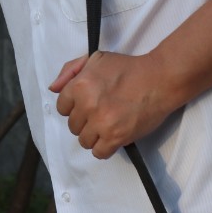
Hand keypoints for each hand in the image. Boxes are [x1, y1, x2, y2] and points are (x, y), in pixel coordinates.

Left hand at [49, 51, 173, 159]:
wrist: (158, 80)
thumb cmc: (127, 68)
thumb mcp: (95, 59)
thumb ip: (70, 71)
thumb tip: (53, 89)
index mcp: (79, 85)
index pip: (62, 107)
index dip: (74, 107)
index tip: (85, 105)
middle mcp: (87, 105)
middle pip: (73, 125)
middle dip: (83, 121)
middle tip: (99, 115)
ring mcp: (101, 123)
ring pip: (84, 141)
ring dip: (93, 136)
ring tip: (105, 127)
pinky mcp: (116, 137)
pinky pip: (99, 153)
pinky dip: (103, 148)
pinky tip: (110, 139)